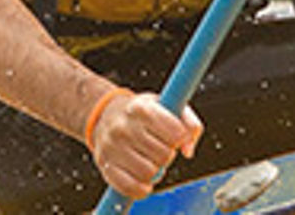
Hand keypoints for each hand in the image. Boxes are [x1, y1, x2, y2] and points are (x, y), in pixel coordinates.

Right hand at [88, 89, 202, 199]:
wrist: (106, 115)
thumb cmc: (143, 114)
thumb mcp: (166, 105)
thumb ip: (189, 123)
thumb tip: (188, 150)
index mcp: (141, 108)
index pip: (176, 133)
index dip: (181, 138)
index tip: (175, 135)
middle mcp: (123, 126)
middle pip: (164, 155)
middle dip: (168, 154)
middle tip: (160, 147)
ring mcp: (111, 147)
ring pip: (149, 173)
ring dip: (155, 171)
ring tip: (149, 160)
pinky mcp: (105, 165)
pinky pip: (131, 188)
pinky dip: (142, 188)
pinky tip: (143, 179)